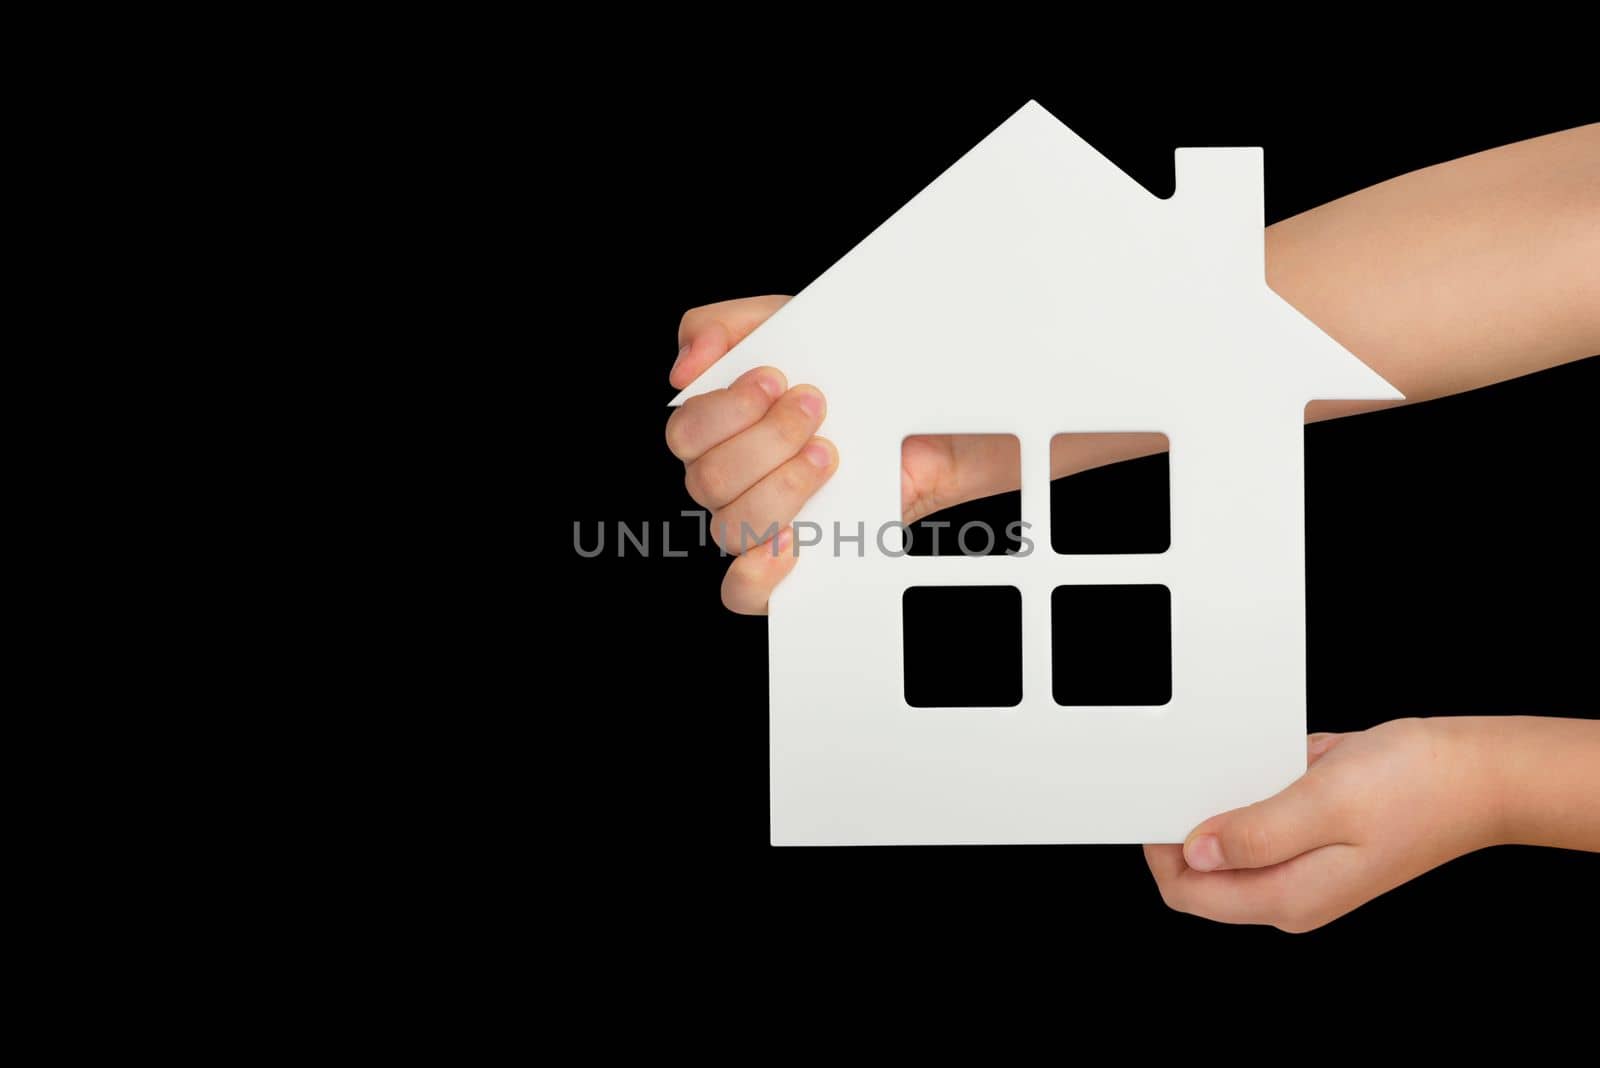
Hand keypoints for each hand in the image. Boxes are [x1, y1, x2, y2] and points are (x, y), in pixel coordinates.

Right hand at [667, 296, 1019, 612]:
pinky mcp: (788, 562)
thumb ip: (729, 325)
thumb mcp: (796, 324)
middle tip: (818, 410)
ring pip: (730, 525)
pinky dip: (760, 570)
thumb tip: (687, 362)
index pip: (685, 432)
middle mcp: (727, 478)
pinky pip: (743, 591)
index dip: (727, 408)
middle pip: (708, 477)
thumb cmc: (853, 376)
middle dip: (768, 439)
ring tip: (831, 455)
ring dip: (784, 485)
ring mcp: (755, 522)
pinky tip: (796, 539)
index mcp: (717, 427)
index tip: (781, 380)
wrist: (926, 421)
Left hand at [1144, 718, 1501, 931]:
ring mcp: (1304, 866)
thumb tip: (1194, 852)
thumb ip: (1255, 834)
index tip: (1158, 802)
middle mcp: (1292, 891)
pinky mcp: (1316, 836)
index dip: (1161, 851)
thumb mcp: (1325, 804)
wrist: (1479, 774)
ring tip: (1247, 764)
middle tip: (1195, 773)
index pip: (1190, 894)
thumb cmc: (1416, 788)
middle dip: (1189, 824)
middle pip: (1203, 872)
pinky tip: (1280, 762)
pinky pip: (1263, 816)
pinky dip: (1259, 787)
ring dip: (1226, 801)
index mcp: (1289, 896)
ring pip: (1231, 841)